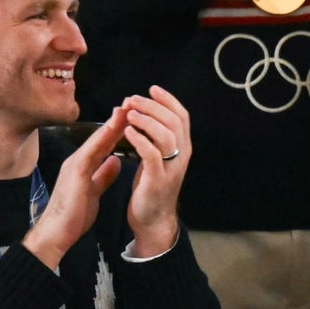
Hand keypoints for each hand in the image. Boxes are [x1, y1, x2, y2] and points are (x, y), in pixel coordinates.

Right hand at [22, 106, 125, 269]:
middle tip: (133, 103)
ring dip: (111, 124)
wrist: (56, 233)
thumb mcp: (94, 191)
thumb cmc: (73, 216)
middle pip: (102, 137)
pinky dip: (101, 139)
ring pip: (96, 140)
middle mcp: (78, 160)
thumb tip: (116, 161)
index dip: (120, 129)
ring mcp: (75, 165)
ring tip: (125, 108)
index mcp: (84, 165)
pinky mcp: (74, 173)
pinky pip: (90, 152)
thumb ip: (104, 175)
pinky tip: (112, 129)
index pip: (105, 143)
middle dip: (118, 120)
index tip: (134, 116)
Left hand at [119, 85, 189, 257]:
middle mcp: (182, 155)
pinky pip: (152, 154)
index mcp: (182, 148)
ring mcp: (172, 167)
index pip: (182, 116)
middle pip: (174, 121)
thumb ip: (154, 138)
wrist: (153, 220)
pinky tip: (127, 132)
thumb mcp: (157, 159)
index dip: (168, 100)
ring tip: (129, 112)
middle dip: (152, 106)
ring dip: (146, 119)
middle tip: (132, 99)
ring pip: (166, 134)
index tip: (152, 89)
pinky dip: (140, 140)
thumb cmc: (151, 187)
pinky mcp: (158, 179)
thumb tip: (140, 113)